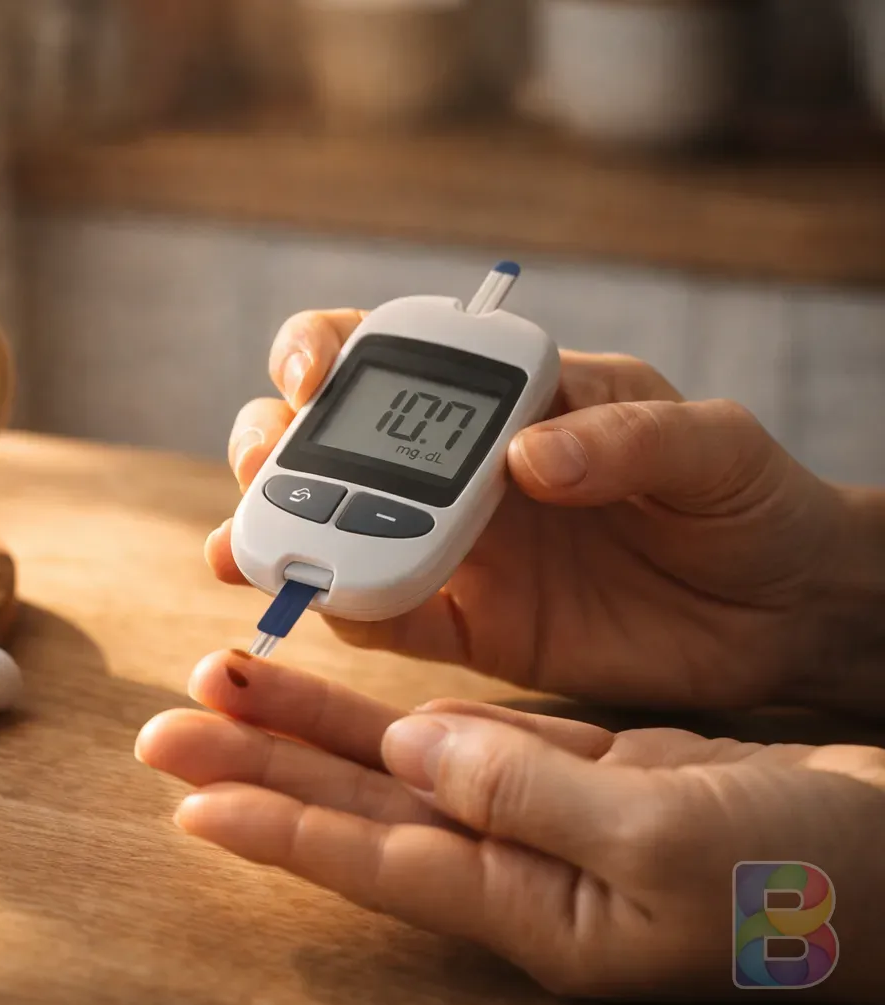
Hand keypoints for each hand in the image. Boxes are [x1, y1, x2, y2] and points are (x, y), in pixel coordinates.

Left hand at [137, 652, 884, 1003]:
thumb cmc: (812, 875)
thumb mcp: (668, 839)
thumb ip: (531, 797)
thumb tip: (416, 754)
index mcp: (539, 910)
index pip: (378, 862)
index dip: (282, 830)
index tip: (191, 798)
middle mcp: (522, 870)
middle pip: (360, 811)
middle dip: (261, 763)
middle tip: (165, 725)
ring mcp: (546, 821)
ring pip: (397, 766)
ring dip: (310, 725)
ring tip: (223, 681)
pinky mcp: (579, 776)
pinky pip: (465, 741)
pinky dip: (398, 714)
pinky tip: (338, 697)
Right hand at [212, 309, 861, 711]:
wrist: (784, 617)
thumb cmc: (748, 501)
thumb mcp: (709, 443)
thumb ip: (627, 436)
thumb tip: (527, 459)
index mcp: (500, 399)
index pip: (383, 352)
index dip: (320, 352)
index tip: (309, 378)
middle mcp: (455, 470)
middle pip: (323, 442)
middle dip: (269, 447)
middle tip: (259, 470)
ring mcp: (452, 550)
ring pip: (331, 530)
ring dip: (275, 534)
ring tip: (244, 552)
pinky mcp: (467, 629)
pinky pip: (384, 621)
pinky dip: (341, 613)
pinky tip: (316, 608)